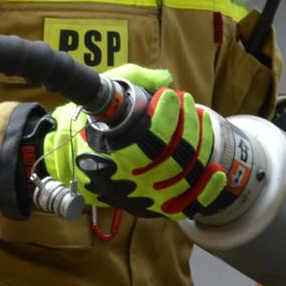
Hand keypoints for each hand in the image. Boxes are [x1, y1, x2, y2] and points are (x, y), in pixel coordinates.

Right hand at [43, 67, 227, 220]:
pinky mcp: (154, 206)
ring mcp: (143, 196)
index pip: (149, 140)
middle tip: (186, 102)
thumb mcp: (104, 94)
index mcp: (110, 154)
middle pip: (172, 158)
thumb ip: (134, 79)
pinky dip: (207, 190)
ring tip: (200, 120)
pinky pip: (187, 205)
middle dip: (187, 125)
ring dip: (199, 145)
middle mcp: (128, 180)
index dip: (166, 116)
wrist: (69, 161)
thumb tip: (166, 79)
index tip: (169, 94)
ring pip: (183, 177)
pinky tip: (216, 170)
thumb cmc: (88, 124)